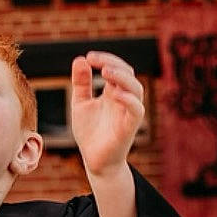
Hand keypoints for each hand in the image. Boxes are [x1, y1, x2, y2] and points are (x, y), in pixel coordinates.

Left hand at [70, 51, 144, 176]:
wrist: (94, 160)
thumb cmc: (90, 132)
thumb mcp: (80, 104)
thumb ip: (81, 83)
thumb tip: (80, 59)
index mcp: (112, 92)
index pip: (116, 68)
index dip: (105, 59)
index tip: (89, 57)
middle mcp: (123, 99)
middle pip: (128, 74)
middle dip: (114, 63)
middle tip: (95, 61)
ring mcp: (128, 112)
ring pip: (136, 89)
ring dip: (122, 78)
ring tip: (105, 72)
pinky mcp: (129, 127)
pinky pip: (137, 110)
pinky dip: (129, 100)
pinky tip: (114, 93)